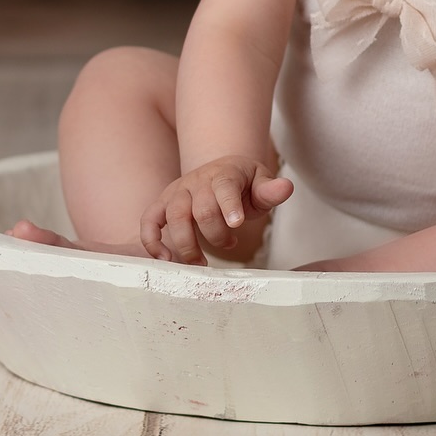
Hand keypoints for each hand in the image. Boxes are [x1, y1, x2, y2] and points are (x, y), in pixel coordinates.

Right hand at [140, 157, 291, 264]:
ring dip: (186, 244)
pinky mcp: (163, 204)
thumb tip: (286, 187)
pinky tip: (166, 259)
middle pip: (201, 209)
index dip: (229, 206)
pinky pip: (149, 220)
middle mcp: (197, 181)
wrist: (218, 170)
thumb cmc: (243, 184)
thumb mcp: (260, 183)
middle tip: (230, 244)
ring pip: (174, 216)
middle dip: (215, 235)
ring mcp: (178, 192)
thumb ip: (270, 190)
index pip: (224, 187)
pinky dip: (152, 241)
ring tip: (200, 265)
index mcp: (224, 173)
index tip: (236, 224)